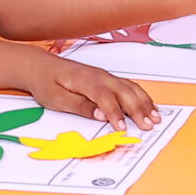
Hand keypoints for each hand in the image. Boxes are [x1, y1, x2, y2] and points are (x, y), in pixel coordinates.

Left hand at [18, 53, 159, 130]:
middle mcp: (99, 76)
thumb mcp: (56, 99)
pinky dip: (141, 96)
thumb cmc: (46, 82)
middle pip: (124, 92)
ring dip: (144, 103)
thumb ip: (80, 106)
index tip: (122, 128)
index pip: (105, 97)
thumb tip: (100, 115)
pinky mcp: (106, 79)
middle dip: (138, 109)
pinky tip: (148, 106)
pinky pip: (128, 86)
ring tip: (155, 118)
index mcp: (86, 80)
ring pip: (130, 88)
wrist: (40, 66)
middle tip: (148, 126)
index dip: (115, 114)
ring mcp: (105, 76)